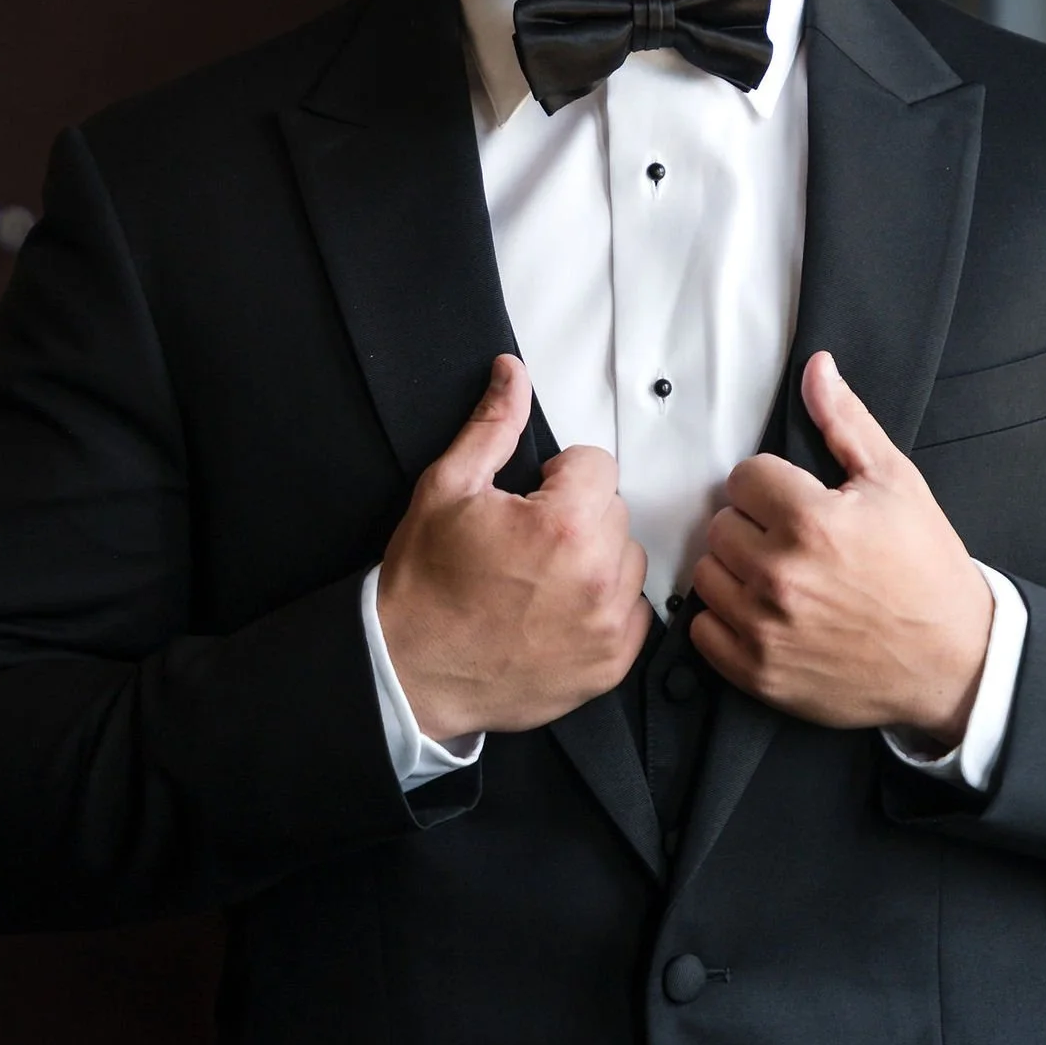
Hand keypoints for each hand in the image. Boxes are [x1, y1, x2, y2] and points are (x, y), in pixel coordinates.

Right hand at [377, 355, 649, 741]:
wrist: (410, 670)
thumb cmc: (425, 584)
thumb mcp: (447, 488)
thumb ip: (492, 426)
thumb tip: (512, 375)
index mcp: (563, 525)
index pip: (598, 465)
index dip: (559, 476)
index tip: (530, 500)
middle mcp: (597, 575)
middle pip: (615, 511)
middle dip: (577, 516)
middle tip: (528, 543)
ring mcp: (607, 625)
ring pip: (629, 560)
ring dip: (597, 560)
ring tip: (543, 578)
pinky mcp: (610, 663)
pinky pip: (635, 612)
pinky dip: (604, 607)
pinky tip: (558, 611)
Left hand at [689, 351, 993, 736]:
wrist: (954, 660)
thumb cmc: (927, 571)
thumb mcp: (896, 483)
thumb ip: (845, 422)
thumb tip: (816, 369)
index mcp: (811, 521)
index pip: (744, 477)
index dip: (773, 485)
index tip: (797, 503)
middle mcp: (780, 575)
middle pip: (720, 524)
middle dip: (754, 526)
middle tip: (795, 541)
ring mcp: (765, 628)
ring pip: (706, 574)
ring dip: (735, 571)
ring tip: (781, 576)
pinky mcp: (758, 672)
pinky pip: (704, 632)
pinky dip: (726, 621)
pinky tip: (766, 613)